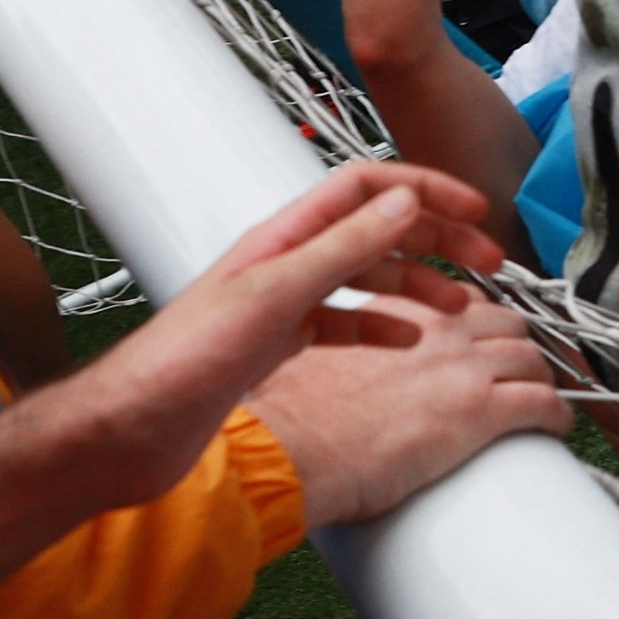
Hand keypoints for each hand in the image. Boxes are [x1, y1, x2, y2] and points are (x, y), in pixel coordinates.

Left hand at [30, 162, 515, 515]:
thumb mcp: (275, 297)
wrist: (129, 431)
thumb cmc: (184, 362)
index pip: (366, 188)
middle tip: (488, 263)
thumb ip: (342, 248)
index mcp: (283, 237)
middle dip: (434, 238)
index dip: (423, 189)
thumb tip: (404, 203)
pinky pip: (344, 324)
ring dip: (418, 284)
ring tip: (461, 308)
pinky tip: (408, 343)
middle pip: (374, 229)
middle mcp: (284, 262)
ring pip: (366, 277)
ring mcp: (281, 304)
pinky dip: (382, 327)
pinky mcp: (277, 346)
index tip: (473, 212)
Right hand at [245, 290, 570, 525]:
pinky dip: (556, 414)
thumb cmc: (295, 416)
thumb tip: (347, 371)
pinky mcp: (479, 413)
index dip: (482, 319)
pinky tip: (555, 426)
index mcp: (401, 311)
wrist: (292, 450)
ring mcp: (464, 369)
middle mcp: (440, 331)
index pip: (464, 299)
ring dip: (540, 378)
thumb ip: (346, 347)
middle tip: (518, 369)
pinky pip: (541, 405)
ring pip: (532, 358)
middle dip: (517, 346)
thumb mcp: (321, 355)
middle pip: (507, 324)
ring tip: (538, 397)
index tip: (485, 334)